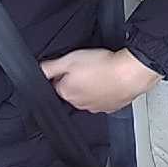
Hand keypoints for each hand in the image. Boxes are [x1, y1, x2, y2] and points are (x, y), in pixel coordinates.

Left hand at [41, 48, 161, 112]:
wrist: (130, 73)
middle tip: (88, 67)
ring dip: (91, 87)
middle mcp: (79, 104)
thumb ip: (50, 67)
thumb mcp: (70, 59)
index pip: (56, 84)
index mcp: (67, 92)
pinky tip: (110, 81)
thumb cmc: (103, 65)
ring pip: (88, 96)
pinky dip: (105, 92)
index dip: (63, 73)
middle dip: (77, 81)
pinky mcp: (111, 107)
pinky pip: (104, 100)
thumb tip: (37, 71)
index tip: (72, 66)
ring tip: (100, 73)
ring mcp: (96, 107)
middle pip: (72, 91)